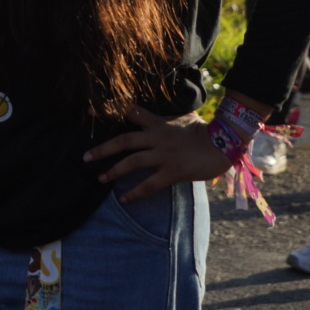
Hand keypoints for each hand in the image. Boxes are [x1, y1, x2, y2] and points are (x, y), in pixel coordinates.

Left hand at [82, 106, 232, 203]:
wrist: (224, 143)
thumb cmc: (205, 131)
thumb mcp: (183, 119)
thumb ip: (166, 120)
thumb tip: (158, 118)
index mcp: (159, 123)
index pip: (131, 112)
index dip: (111, 109)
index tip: (90, 110)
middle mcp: (157, 138)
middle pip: (124, 141)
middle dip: (103, 149)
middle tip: (85, 157)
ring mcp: (164, 155)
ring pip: (132, 162)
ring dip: (114, 171)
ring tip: (100, 178)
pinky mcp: (173, 171)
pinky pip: (149, 184)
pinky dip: (135, 193)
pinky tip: (124, 200)